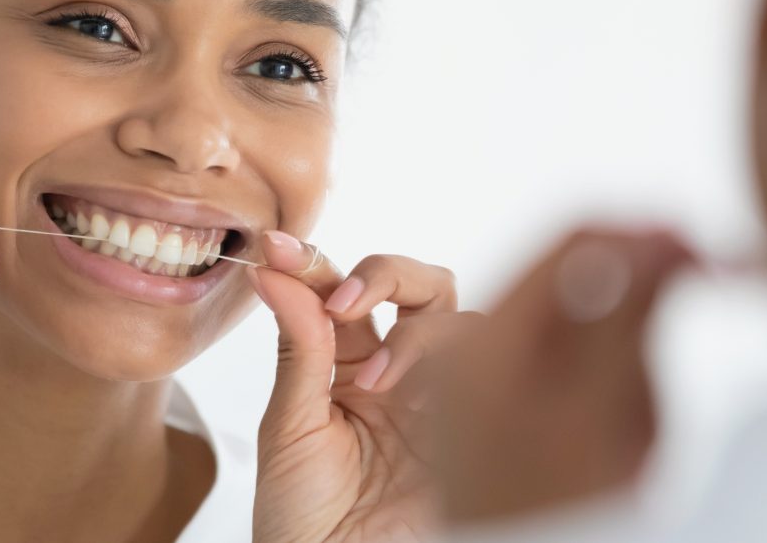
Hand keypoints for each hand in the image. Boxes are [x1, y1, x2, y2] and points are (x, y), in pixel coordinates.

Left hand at [247, 226, 693, 541]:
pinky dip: (460, 365)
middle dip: (385, 270)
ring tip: (378, 385)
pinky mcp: (477, 424)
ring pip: (459, 318)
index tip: (278, 249)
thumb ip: (296, 348)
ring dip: (418, 332)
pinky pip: (492, 370)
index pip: (338, 289)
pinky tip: (419, 402)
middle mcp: (396, 370)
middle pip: (416, 283)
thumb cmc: (302, 518)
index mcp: (341, 364)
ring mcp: (440, 395)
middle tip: (345, 301)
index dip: (313, 261)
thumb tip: (274, 271)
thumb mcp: (288, 428)